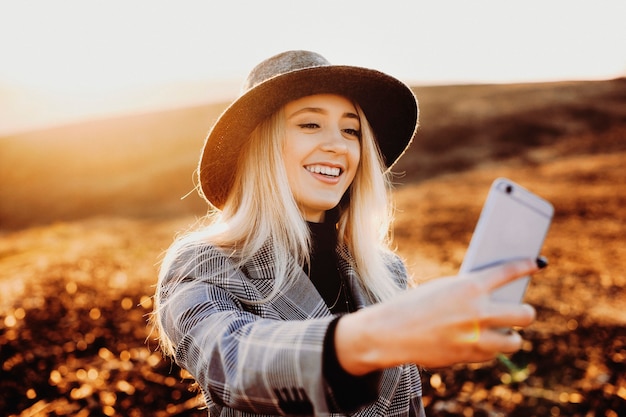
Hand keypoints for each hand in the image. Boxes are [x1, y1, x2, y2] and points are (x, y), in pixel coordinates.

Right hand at [335, 258, 538, 373]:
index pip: (509, 272)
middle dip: (526, 312)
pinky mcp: (468, 356)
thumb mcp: (443, 289)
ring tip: (505, 332)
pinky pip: (492, 354)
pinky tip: (481, 342)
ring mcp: (475, 337)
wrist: (390, 332)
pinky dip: (489, 348)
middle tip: (522, 310)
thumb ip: (470, 292)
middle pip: (524, 314)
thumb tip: (496, 299)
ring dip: (511, 336)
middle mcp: (478, 312)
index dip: (527, 266)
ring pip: (514, 341)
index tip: (538, 263)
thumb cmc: (414, 305)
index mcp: (469, 286)